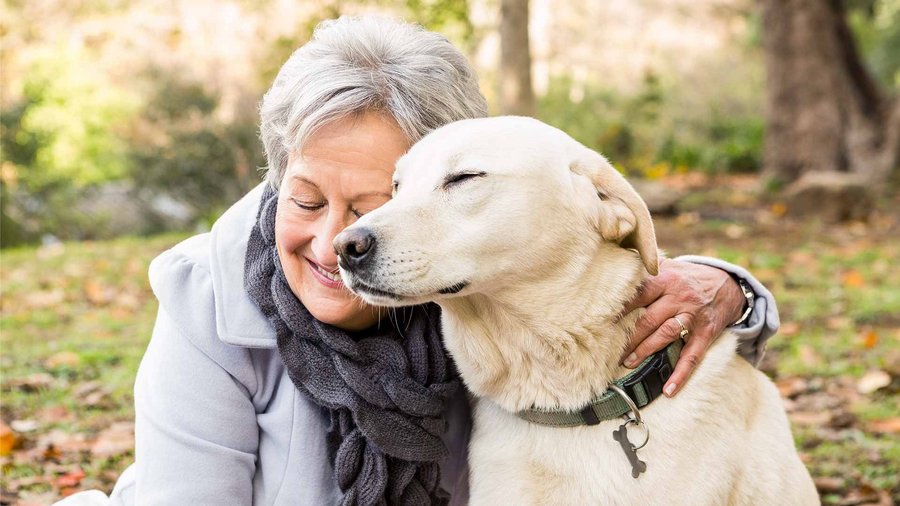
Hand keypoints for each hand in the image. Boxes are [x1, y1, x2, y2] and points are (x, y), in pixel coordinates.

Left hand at [619, 258, 745, 396]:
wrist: (728, 285)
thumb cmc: (687, 277)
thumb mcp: (669, 266)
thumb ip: (645, 270)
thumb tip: (614, 268)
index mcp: (666, 280)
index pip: (638, 294)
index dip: (620, 308)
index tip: (600, 320)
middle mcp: (679, 297)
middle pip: (649, 318)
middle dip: (628, 336)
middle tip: (608, 350)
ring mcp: (693, 316)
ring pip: (666, 335)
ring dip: (646, 350)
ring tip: (628, 363)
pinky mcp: (706, 333)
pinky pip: (692, 356)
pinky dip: (681, 374)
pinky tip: (669, 389)